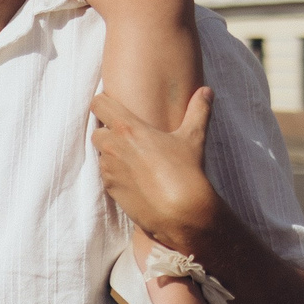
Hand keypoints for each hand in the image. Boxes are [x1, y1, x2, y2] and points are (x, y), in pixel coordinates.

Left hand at [89, 87, 221, 249]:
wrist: (180, 212)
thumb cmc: (186, 171)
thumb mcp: (193, 138)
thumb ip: (198, 111)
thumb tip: (207, 91)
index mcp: (127, 128)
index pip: (98, 104)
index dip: (103, 104)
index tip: (113, 107)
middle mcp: (112, 146)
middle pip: (97, 131)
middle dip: (108, 134)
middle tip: (129, 140)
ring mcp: (108, 168)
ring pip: (102, 155)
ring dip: (113, 156)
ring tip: (136, 162)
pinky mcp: (109, 187)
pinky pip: (107, 176)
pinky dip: (117, 175)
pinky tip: (136, 179)